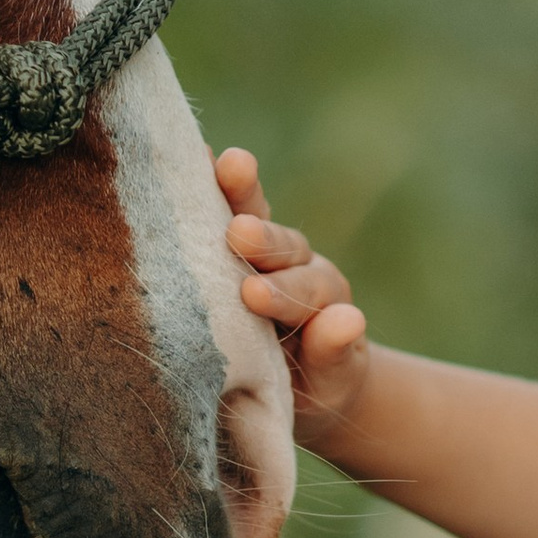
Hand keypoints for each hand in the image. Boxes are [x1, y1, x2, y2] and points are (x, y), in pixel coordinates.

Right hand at [217, 147, 371, 454]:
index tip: (254, 295)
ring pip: (253, 213)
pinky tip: (188, 153)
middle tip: (240, 233)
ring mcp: (259, 249)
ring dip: (238, 192)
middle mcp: (293, 263)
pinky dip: (206, 182)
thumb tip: (349, 320)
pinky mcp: (224, 242)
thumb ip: (336, 354)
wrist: (299, 377)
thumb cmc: (313, 385)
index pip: (304, 292)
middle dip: (263, 238)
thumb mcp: (331, 380)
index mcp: (319, 297)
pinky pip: (217, 206)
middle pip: (284, 244)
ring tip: (224, 165)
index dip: (282, 293)